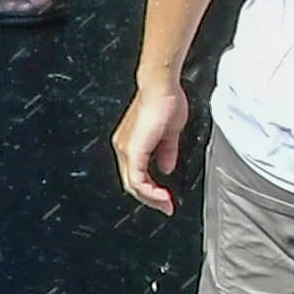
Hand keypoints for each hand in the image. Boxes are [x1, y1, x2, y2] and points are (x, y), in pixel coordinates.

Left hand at [117, 71, 193, 213]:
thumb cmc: (165, 101)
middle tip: (166, 207)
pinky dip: (150, 190)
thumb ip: (166, 152)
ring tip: (166, 204)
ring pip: (133, 184)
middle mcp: (123, 148)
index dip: (150, 189)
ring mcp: (125, 149)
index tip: (166, 198)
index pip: (136, 174)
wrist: (161, 86)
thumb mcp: (169, 132)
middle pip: (132, 183)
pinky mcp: (132, 150)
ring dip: (151, 198)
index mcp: (131, 144)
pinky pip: (137, 178)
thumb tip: (166, 167)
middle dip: (150, 199)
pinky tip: (162, 195)